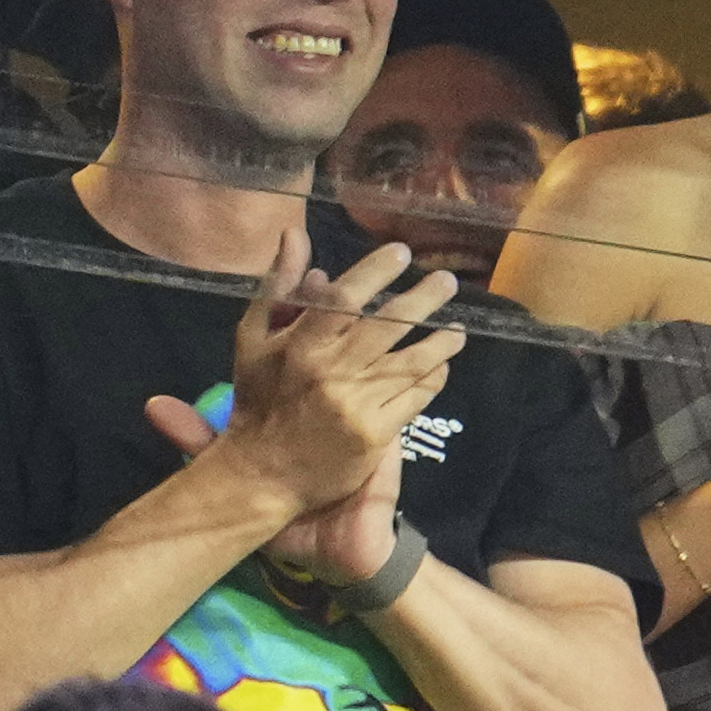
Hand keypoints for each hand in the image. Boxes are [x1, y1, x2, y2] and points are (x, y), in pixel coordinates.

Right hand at [145, 228, 462, 559]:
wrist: (263, 474)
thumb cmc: (258, 400)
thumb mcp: (253, 339)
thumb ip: (279, 287)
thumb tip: (296, 235)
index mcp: (300, 346)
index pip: (344, 298)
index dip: (376, 272)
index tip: (401, 253)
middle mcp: (330, 373)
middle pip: (387, 326)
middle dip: (423, 299)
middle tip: (448, 281)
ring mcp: (355, 405)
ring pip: (409, 364)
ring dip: (439, 343)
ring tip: (457, 330)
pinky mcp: (374, 435)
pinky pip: (413, 399)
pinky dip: (431, 380)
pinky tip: (441, 367)